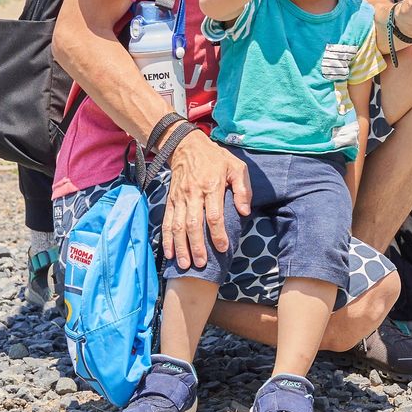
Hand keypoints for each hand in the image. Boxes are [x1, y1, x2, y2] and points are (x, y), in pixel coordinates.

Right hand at [161, 131, 250, 270]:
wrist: (187, 146)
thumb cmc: (216, 159)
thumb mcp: (237, 167)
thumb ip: (243, 189)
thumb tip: (245, 211)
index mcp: (212, 186)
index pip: (214, 215)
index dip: (218, 234)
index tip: (223, 247)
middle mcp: (193, 194)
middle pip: (193, 224)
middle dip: (196, 246)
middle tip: (201, 264)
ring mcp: (179, 198)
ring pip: (177, 226)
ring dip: (180, 247)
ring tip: (184, 264)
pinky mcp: (170, 200)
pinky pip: (167, 221)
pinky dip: (167, 238)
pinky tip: (169, 253)